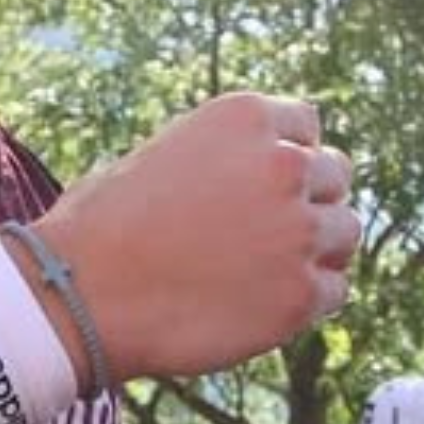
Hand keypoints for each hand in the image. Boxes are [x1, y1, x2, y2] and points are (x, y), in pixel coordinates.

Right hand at [34, 94, 359, 382]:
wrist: (79, 296)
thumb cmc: (98, 228)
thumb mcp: (160, 155)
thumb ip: (223, 157)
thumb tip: (248, 180)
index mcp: (246, 118)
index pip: (308, 125)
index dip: (289, 157)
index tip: (266, 187)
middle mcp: (284, 165)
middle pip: (335, 176)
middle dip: (308, 200)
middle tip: (269, 234)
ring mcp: (299, 232)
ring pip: (345, 232)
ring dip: (317, 249)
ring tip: (269, 271)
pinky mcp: (300, 295)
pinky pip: (334, 290)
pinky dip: (308, 299)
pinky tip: (264, 305)